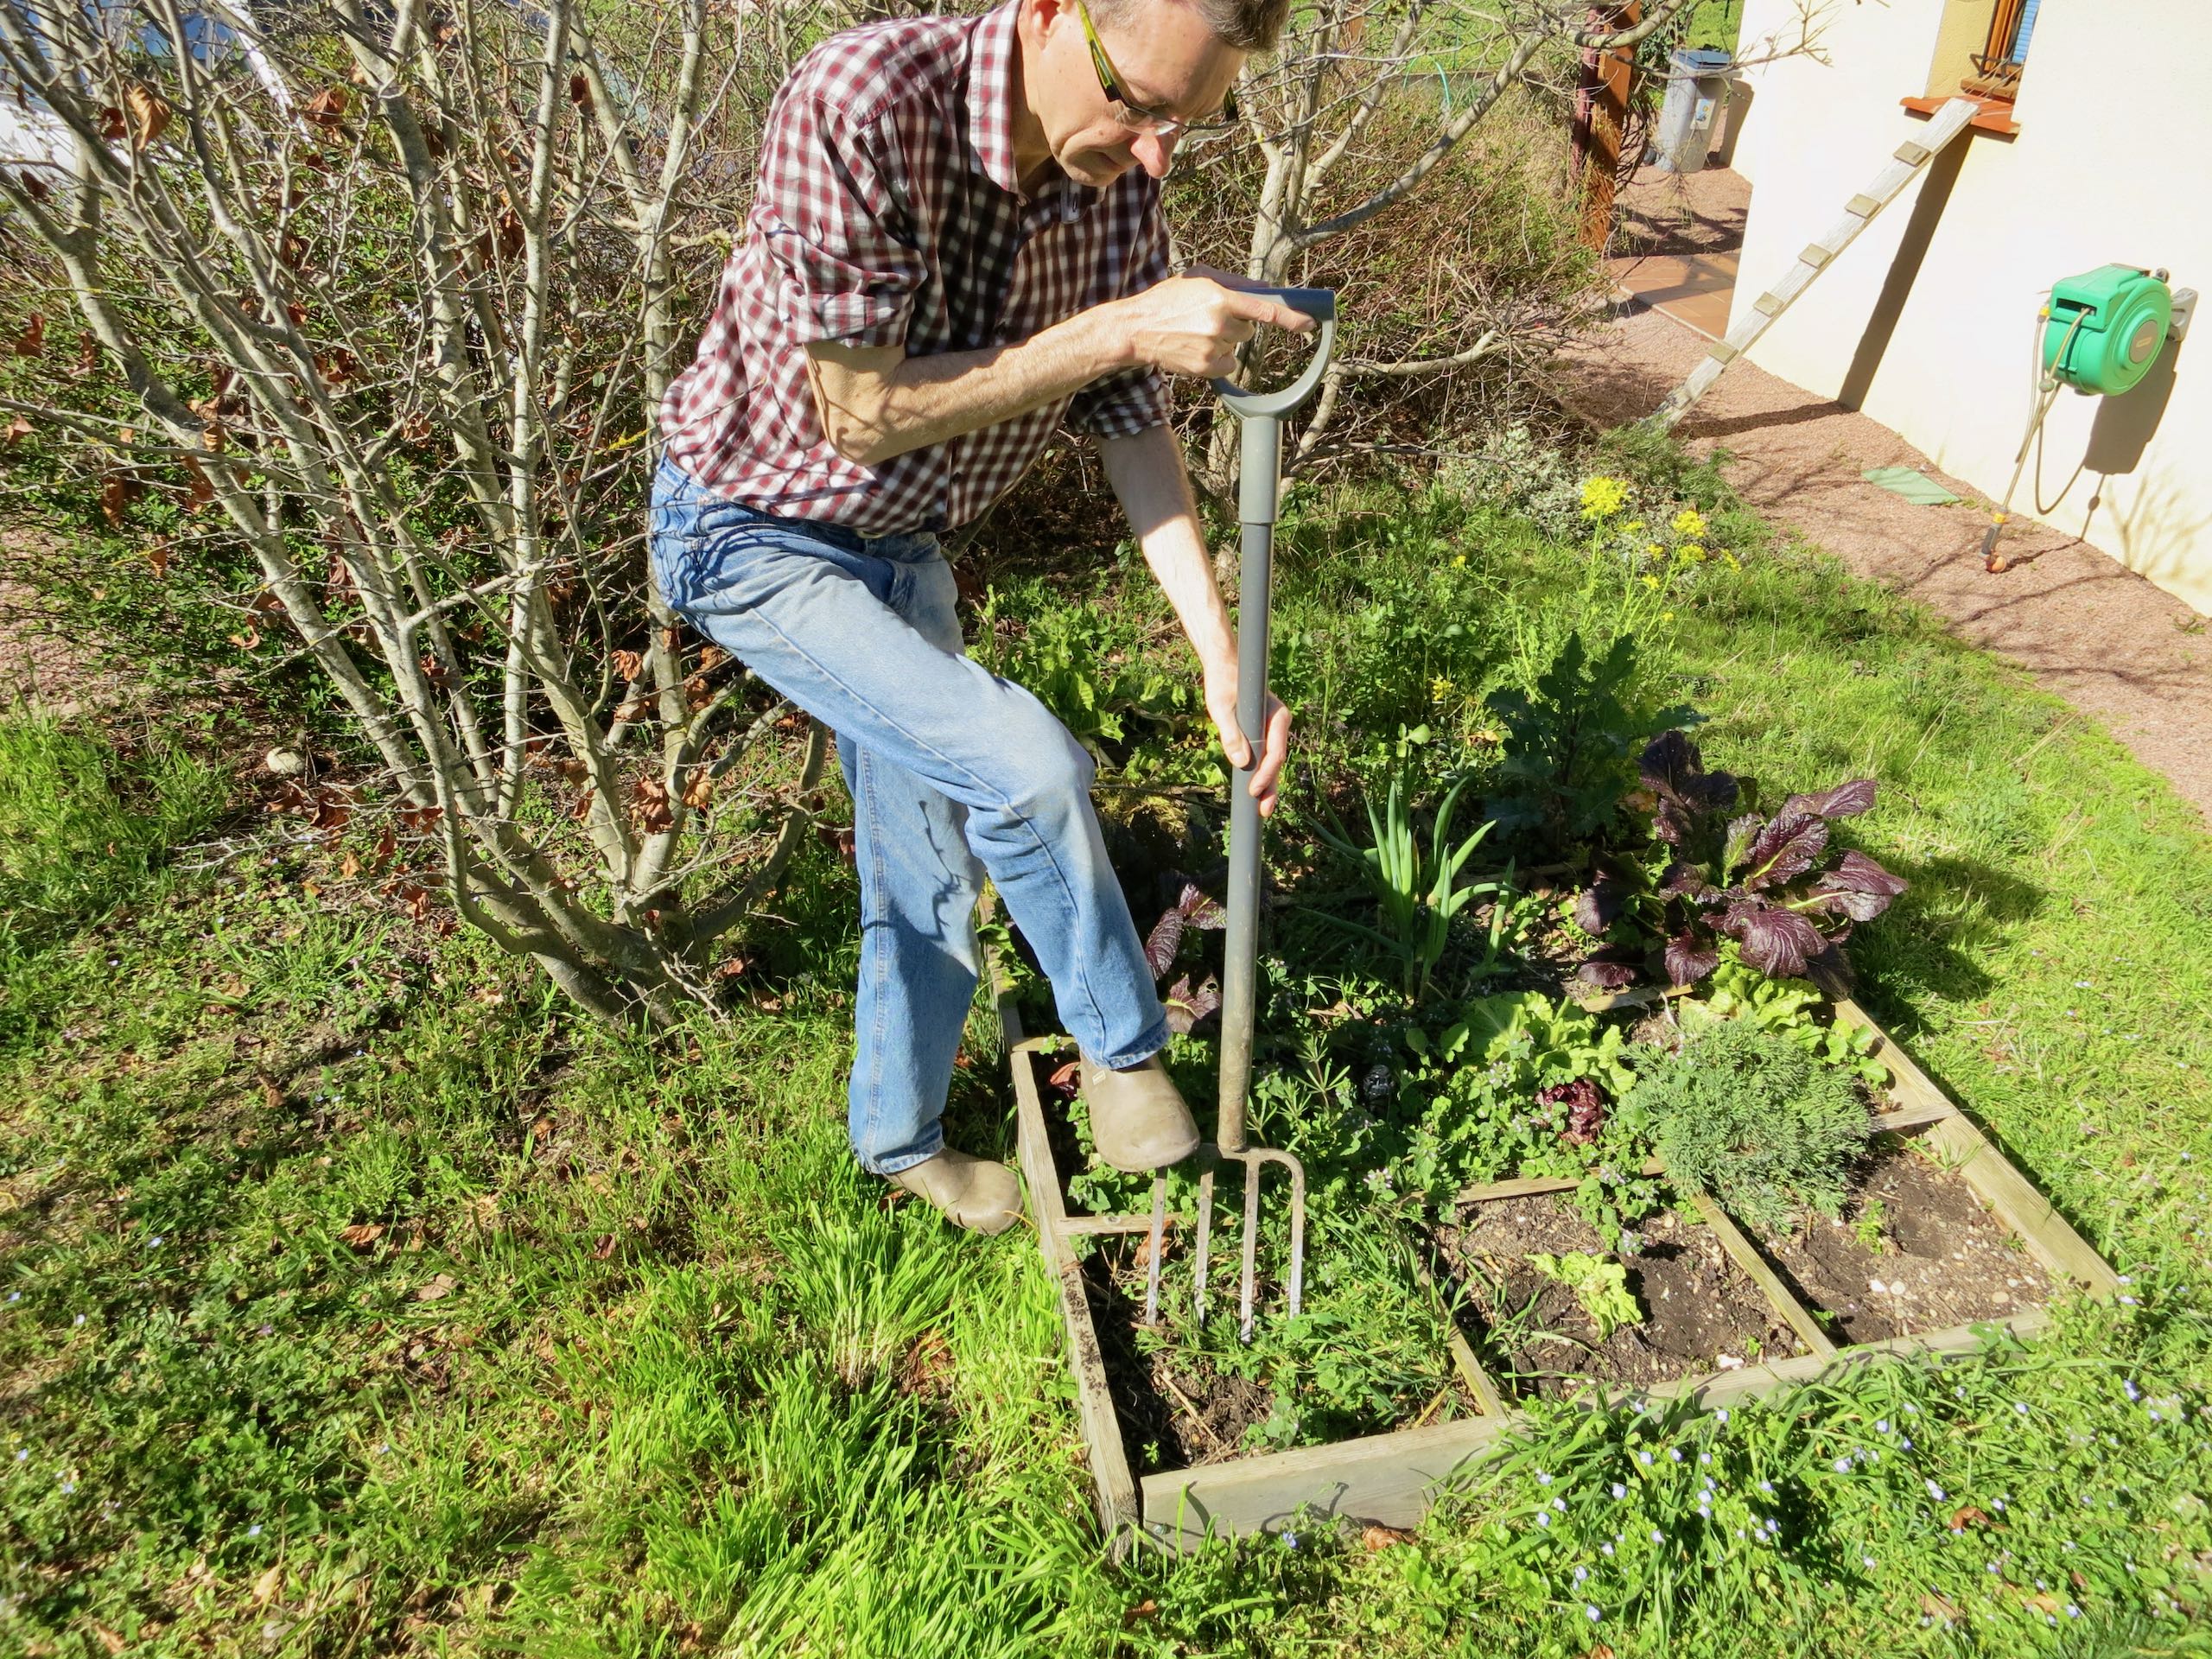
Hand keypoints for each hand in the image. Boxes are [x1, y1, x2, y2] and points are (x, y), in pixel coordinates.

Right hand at [1114, 275, 1315, 379]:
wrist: (1136, 329)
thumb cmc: (1168, 298)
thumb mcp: (1199, 277)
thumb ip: (1235, 282)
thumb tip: (1267, 290)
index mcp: (1220, 297)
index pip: (1264, 310)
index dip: (1290, 317)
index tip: (1309, 323)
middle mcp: (1219, 323)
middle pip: (1250, 330)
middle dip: (1237, 324)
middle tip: (1209, 318)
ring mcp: (1212, 348)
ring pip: (1237, 346)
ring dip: (1225, 340)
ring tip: (1195, 331)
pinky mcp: (1205, 367)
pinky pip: (1228, 363)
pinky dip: (1218, 358)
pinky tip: (1196, 347)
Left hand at [1204, 661, 1291, 818]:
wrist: (1224, 666)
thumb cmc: (1223, 683)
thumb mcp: (1221, 707)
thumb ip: (1231, 733)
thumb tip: (1242, 763)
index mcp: (1277, 716)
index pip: (1275, 752)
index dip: (1266, 774)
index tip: (1253, 790)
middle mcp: (1278, 724)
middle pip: (1277, 761)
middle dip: (1271, 787)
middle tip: (1264, 812)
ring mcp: (1271, 729)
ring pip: (1272, 761)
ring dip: (1267, 783)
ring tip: (1261, 808)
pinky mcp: (1261, 733)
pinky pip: (1263, 756)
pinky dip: (1260, 773)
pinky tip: (1255, 790)